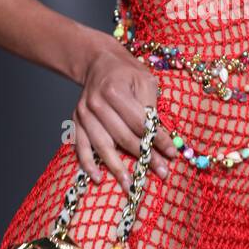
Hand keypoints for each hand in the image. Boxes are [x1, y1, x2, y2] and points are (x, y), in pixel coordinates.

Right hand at [73, 36, 177, 190]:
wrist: (98, 62)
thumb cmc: (126, 72)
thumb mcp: (145, 80)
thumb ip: (151, 107)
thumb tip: (162, 138)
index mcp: (115, 90)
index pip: (140, 122)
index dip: (157, 140)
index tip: (172, 154)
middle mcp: (96, 103)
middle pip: (123, 136)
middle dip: (144, 157)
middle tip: (161, 173)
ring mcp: (83, 114)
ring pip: (102, 146)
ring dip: (117, 168)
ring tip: (131, 185)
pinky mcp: (76, 122)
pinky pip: (80, 147)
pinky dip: (87, 164)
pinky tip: (97, 178)